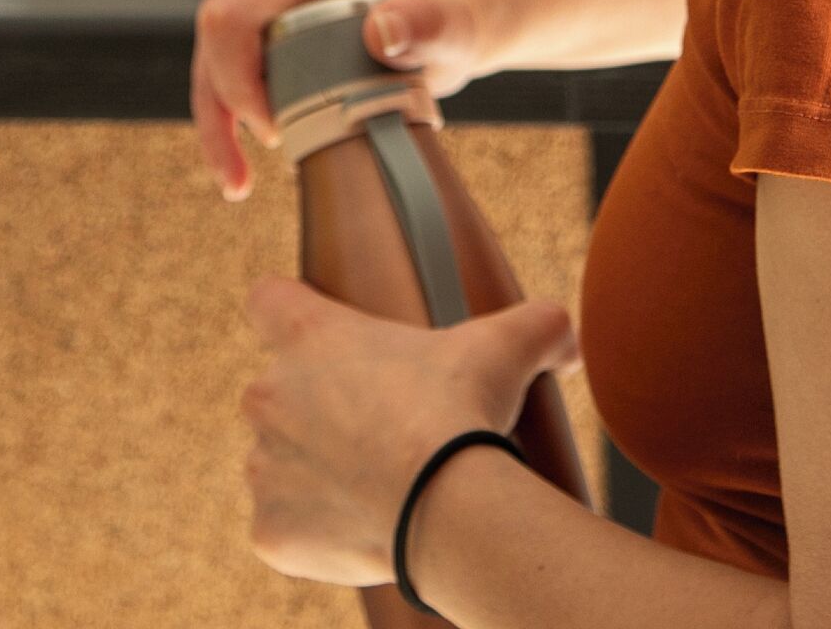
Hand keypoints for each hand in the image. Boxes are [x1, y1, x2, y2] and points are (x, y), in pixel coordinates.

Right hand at [192, 0, 500, 200]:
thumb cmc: (440, 26)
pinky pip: (215, 62)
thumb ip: (426, 24)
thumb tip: (381, 33)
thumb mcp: (445, 28)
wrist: (436, 24)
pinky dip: (221, 113)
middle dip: (220, 116)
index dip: (237, 84)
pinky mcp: (243, 4)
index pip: (230, 21)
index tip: (275, 134)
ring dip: (215, 124)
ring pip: (207, 58)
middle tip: (246, 178)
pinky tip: (235, 164)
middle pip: (211, 42)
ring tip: (237, 183)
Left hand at [240, 279, 574, 588]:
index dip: (291, 311)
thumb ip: (535, 325)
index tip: (322, 335)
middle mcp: (269, 397)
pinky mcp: (271, 531)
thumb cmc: (460, 413)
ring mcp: (263, 469)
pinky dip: (318, 531)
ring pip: (278, 463)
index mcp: (309, 337)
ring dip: (315, 471)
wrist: (443, 506)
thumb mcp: (506, 347)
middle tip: (379, 428)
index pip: (268, 299)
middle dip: (317, 409)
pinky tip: (364, 527)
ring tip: (376, 483)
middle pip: (276, 392)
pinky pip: (286, 528)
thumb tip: (567, 334)